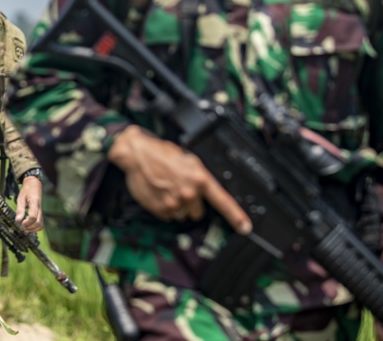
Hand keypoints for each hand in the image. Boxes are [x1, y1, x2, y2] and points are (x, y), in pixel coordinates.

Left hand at [14, 174, 43, 232]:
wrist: (34, 185)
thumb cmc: (27, 191)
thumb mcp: (20, 198)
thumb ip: (19, 209)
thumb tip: (17, 220)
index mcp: (34, 203)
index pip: (33, 216)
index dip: (27, 222)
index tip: (21, 223)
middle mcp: (39, 209)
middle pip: (38, 222)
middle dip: (29, 227)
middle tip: (22, 225)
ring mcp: (41, 212)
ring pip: (41, 225)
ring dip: (33, 229)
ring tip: (25, 227)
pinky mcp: (40, 214)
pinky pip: (41, 224)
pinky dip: (36, 228)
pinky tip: (29, 226)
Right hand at [107, 124, 251, 233]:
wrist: (137, 153)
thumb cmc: (161, 153)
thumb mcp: (188, 160)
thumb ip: (200, 178)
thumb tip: (207, 191)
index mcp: (199, 179)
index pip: (223, 202)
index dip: (236, 217)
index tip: (245, 228)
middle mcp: (189, 193)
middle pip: (198, 213)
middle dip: (192, 204)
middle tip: (180, 188)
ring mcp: (174, 203)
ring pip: (182, 215)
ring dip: (177, 206)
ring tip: (167, 188)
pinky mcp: (160, 209)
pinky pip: (168, 216)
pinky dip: (164, 207)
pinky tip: (159, 193)